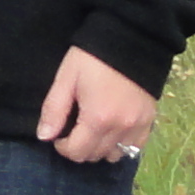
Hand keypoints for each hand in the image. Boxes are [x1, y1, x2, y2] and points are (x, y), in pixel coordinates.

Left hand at [39, 45, 157, 167]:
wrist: (130, 38)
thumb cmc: (92, 57)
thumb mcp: (66, 78)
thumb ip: (54, 109)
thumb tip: (44, 137)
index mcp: (98, 118)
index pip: (77, 152)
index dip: (63, 147)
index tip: (59, 135)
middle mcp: (120, 128)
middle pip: (95, 156)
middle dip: (80, 148)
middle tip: (74, 130)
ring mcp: (138, 126)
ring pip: (116, 155)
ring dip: (101, 148)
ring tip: (94, 130)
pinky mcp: (150, 120)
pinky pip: (136, 146)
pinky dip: (122, 144)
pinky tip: (113, 129)